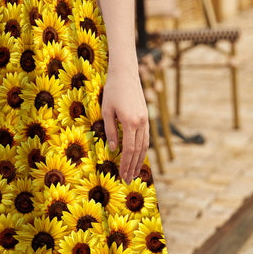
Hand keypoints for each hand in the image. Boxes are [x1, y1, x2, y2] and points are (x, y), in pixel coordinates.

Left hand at [101, 68, 149, 182]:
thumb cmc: (112, 90)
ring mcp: (145, 120)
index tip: (122, 175)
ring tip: (134, 172)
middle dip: (133, 166)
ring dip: (139, 160)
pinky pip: (146, 137)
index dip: (125, 164)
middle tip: (128, 180)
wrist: (125, 74)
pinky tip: (138, 156)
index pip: (129, 149)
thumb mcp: (106, 111)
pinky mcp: (145, 117)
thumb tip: (113, 149)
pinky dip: (143, 149)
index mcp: (130, 122)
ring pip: (145, 145)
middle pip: (139, 150)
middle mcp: (141, 123)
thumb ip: (110, 130)